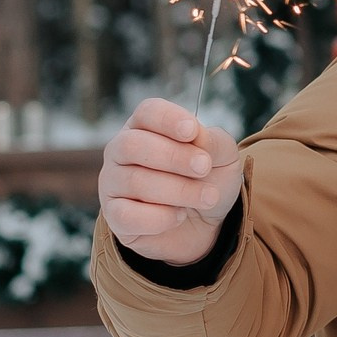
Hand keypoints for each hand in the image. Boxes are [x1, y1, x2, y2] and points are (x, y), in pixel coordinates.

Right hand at [99, 98, 242, 265]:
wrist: (205, 224)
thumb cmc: (208, 181)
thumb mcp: (223, 157)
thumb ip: (213, 142)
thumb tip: (196, 136)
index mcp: (147, 127)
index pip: (147, 112)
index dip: (168, 119)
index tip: (192, 131)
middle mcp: (122, 151)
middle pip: (132, 144)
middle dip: (174, 156)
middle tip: (203, 168)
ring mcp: (113, 183)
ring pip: (134, 181)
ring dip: (179, 190)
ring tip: (207, 197)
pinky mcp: (114, 216)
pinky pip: (128, 215)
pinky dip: (160, 218)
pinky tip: (179, 215)